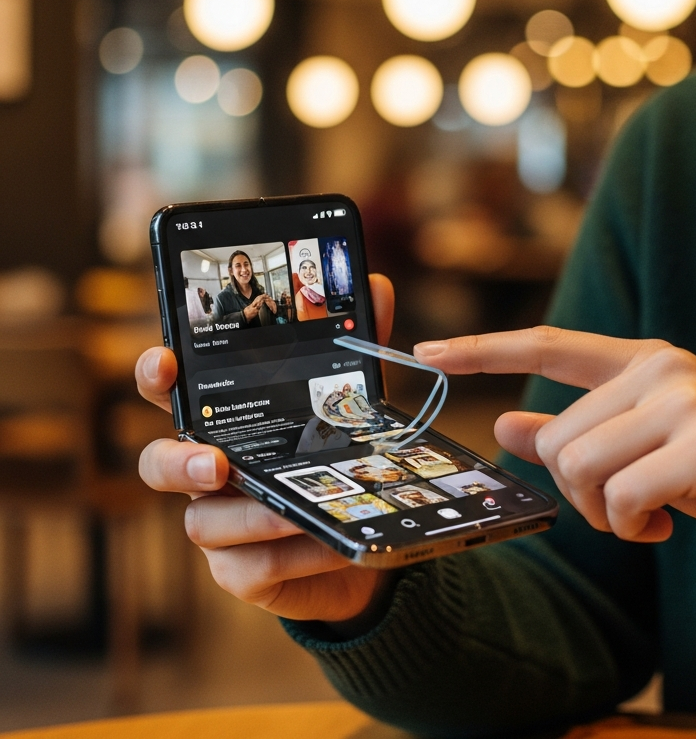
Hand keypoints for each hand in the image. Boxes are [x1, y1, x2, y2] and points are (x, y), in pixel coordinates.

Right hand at [136, 273, 396, 620]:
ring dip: (251, 516)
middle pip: (158, 465)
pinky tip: (326, 541)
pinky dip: (291, 554)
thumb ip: (358, 348)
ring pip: (202, 523)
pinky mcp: (241, 571)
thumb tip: (378, 285)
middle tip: (216, 462)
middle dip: (176, 462)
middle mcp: (209, 471)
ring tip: (295, 508)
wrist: (359, 532)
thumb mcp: (350, 398)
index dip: (156, 376)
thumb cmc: (333, 454)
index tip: (166, 361)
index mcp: (225, 420)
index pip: (174, 393)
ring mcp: (219, 523)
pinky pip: (248, 568)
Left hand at [414, 327, 695, 566]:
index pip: (550, 344)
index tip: (428, 351)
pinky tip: (670, 523)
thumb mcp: (649, 447)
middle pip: (562, 437)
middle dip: (578, 491)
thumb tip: (507, 424)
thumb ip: (579, 431)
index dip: (484, 348)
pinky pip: (623, 498)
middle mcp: (663, 368)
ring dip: (606, 513)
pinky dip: (634, 526)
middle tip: (624, 509)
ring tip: (651, 514)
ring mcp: (687, 400)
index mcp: (646, 360)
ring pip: (583, 467)